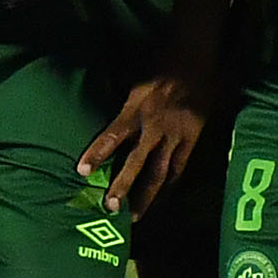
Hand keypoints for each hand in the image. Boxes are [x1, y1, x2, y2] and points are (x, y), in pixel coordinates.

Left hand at [78, 68, 209, 214]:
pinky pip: (179, 168)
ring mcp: (176, 135)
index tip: (81, 171)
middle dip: (123, 185)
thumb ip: (120, 105)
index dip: (97, 153)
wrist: (195, 61)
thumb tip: (93, 116)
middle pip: (137, 161)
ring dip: (147, 196)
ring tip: (135, 216)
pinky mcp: (192, 140)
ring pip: (160, 171)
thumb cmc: (159, 67)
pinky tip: (160, 201)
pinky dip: (169, 186)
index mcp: (136, 109)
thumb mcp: (133, 82)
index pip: (113, 135)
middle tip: (110, 207)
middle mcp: (155, 126)